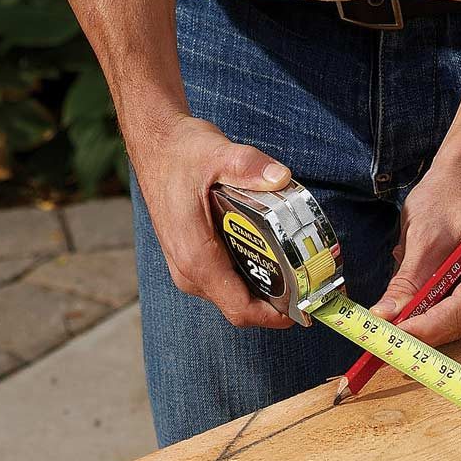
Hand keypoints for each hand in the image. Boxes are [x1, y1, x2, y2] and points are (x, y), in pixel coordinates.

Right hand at [128, 115, 294, 328]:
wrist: (154, 143)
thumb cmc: (180, 152)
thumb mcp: (217, 154)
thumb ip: (248, 166)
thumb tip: (280, 177)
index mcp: (196, 257)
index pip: (239, 308)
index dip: (273, 317)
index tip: (301, 311)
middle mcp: (188, 271)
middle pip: (239, 308)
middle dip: (275, 305)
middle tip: (306, 290)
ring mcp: (187, 269)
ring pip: (233, 298)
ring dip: (263, 293)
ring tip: (294, 276)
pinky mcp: (191, 261)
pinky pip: (225, 284)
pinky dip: (250, 280)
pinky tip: (271, 262)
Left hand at [371, 161, 460, 345]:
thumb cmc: (451, 197)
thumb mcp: (421, 236)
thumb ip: (406, 282)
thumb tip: (385, 317)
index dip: (425, 326)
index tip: (393, 335)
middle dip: (421, 328)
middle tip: (383, 333)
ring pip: (458, 325)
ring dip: (425, 323)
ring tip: (394, 316)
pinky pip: (458, 317)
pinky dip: (432, 315)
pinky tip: (413, 306)